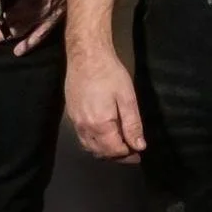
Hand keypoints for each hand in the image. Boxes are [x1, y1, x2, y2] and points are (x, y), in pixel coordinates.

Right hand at [65, 45, 144, 162]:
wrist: (86, 56)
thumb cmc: (110, 73)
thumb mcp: (127, 98)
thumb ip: (132, 124)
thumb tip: (139, 146)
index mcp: (100, 125)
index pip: (114, 150)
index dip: (128, 155)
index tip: (139, 153)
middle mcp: (85, 128)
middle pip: (101, 152)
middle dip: (117, 156)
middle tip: (132, 153)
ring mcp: (75, 122)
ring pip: (90, 147)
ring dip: (105, 151)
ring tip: (120, 147)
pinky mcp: (71, 115)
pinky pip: (83, 138)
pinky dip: (94, 143)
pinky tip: (104, 137)